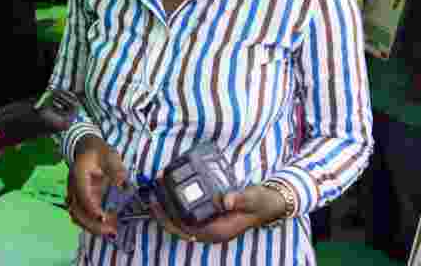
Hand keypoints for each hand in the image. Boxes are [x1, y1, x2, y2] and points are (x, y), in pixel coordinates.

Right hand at [67, 136, 127, 236]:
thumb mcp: (110, 155)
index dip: (91, 207)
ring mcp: (73, 195)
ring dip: (91, 226)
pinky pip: (80, 216)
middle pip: (76, 209)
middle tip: (111, 230)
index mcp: (79, 173)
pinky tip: (106, 226)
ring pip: (76, 216)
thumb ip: (116, 169)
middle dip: (92, 223)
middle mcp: (73, 186)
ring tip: (111, 231)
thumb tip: (121, 182)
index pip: (82, 193)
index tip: (103, 216)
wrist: (86, 149)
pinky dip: (91, 224)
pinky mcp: (77, 201)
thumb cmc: (99, 152)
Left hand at [150, 184, 286, 244]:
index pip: (186, 229)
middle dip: (163, 213)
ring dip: (168, 208)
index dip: (169, 218)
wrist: (269, 204)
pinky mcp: (208, 216)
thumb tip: (226, 201)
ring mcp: (208, 224)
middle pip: (179, 227)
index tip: (158, 203)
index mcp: (217, 231)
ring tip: (157, 190)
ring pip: (181, 221)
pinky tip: (171, 191)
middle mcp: (210, 231)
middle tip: (152, 195)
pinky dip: (177, 205)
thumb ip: (240, 199)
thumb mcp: (253, 199)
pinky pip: (187, 214)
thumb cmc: (261, 203)